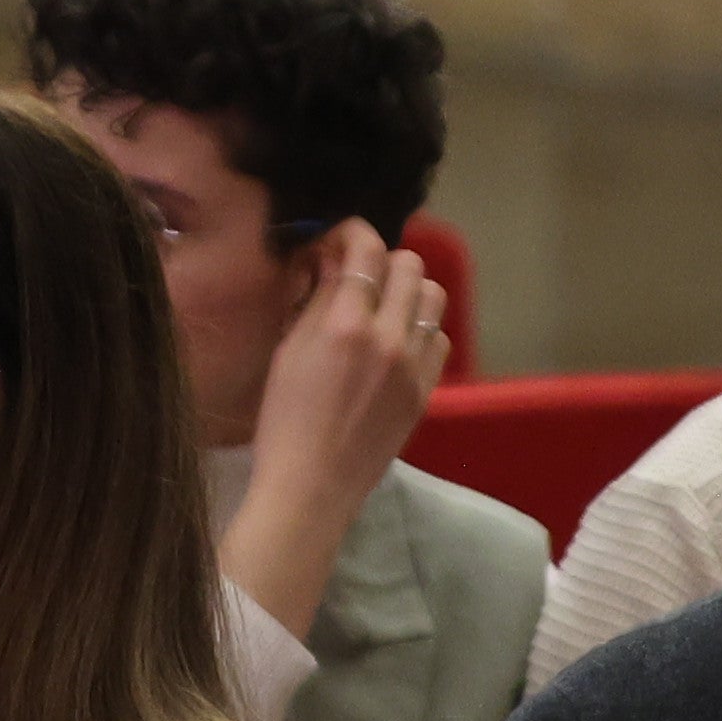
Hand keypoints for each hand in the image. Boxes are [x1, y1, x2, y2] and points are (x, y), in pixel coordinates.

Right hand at [218, 228, 453, 635]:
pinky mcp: (427, 390)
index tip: (336, 242)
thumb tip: (330, 262)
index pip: (365, 249)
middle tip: (357, 277)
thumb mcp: (287, 353)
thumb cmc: (283, 423)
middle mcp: (389, 337)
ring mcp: (415, 365)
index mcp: (345, 325)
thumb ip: (314, 301)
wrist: (312, 488)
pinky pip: (439, 338)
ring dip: (408, 291)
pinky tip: (396, 345)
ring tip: (382, 308)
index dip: (351, 232)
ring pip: (433, 296)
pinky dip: (420, 330)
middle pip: (409, 264)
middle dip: (381, 260)